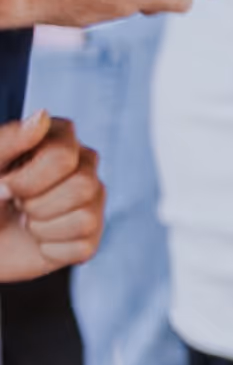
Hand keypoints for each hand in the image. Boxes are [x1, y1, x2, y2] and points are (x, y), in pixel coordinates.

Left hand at [0, 113, 102, 282]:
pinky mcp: (91, 233)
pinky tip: (39, 240)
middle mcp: (83, 163)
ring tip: (27, 220)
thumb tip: (41, 115)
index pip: (63, 156)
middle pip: (83, 185)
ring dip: (42, 227)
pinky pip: (82, 246)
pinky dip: (50, 249)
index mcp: (59, 138)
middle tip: (17, 203)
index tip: (3, 184)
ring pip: (85, 217)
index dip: (28, 179)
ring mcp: (92, 198)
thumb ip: (10, 140)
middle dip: (36, 204)